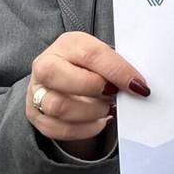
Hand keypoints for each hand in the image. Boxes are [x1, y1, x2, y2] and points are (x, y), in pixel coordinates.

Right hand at [28, 32, 148, 145]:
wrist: (70, 80)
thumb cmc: (95, 68)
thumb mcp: (106, 59)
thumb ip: (118, 68)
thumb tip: (138, 88)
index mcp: (68, 44)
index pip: (91, 55)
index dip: (117, 72)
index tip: (139, 86)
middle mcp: (45, 64)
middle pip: (58, 76)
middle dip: (93, 89)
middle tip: (113, 95)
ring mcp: (36, 90)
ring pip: (58, 106)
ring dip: (91, 112)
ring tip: (105, 108)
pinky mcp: (35, 115)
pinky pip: (58, 129)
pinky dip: (84, 129)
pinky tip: (97, 121)